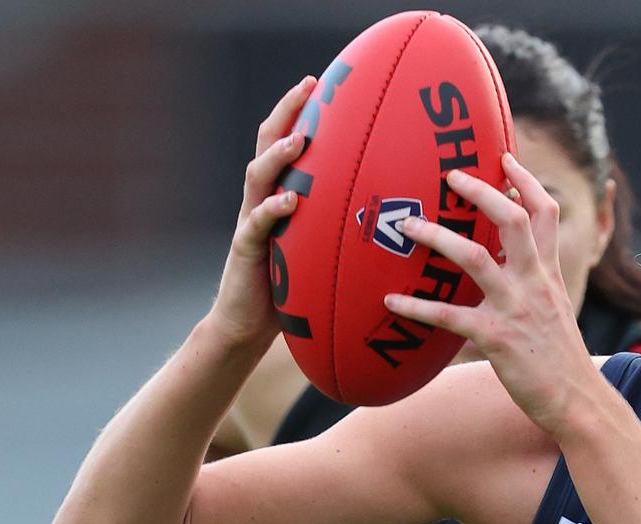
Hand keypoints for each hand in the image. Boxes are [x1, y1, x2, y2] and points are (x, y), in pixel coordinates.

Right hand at [208, 76, 315, 347]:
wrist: (247, 324)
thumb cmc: (290, 286)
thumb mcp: (319, 247)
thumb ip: (341, 225)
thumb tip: (394, 214)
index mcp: (279, 194)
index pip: (286, 142)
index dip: (299, 111)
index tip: (321, 82)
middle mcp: (261, 199)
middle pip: (267, 144)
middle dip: (286, 112)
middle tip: (308, 87)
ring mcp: (250, 221)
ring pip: (258, 176)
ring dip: (278, 155)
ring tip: (299, 139)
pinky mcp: (246, 250)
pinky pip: (256, 224)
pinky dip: (271, 210)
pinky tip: (290, 202)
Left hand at [384, 154, 599, 433]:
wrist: (577, 400)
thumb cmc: (560, 359)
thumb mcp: (555, 309)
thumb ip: (534, 282)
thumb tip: (504, 262)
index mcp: (548, 273)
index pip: (545, 213)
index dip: (526, 181)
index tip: (504, 157)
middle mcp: (534, 282)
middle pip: (512, 219)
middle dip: (481, 191)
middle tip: (451, 175)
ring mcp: (516, 308)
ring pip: (475, 257)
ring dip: (438, 237)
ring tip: (408, 226)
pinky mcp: (496, 338)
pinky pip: (450, 316)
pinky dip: (417, 307)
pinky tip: (391, 300)